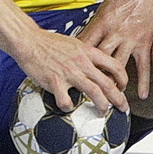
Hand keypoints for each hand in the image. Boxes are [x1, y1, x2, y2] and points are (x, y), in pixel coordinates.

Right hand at [12, 28, 128, 113]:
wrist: (29, 41)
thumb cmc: (49, 42)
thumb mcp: (74, 43)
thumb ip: (86, 55)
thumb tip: (95, 66)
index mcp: (88, 52)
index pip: (115, 65)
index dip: (123, 78)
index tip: (123, 86)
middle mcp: (82, 63)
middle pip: (109, 83)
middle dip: (119, 98)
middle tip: (123, 107)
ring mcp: (69, 73)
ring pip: (95, 93)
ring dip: (102, 106)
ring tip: (103, 112)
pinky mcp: (55, 82)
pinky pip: (66, 101)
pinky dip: (69, 107)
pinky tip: (68, 107)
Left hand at [79, 0, 152, 99]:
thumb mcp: (107, 5)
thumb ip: (97, 23)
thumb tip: (86, 36)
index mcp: (102, 21)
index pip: (84, 43)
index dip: (74, 58)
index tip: (68, 69)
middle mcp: (114, 31)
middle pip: (98, 58)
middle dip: (90, 74)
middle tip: (82, 89)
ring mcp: (130, 38)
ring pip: (117, 65)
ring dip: (112, 82)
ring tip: (107, 97)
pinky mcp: (145, 42)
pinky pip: (144, 66)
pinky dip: (143, 82)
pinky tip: (141, 95)